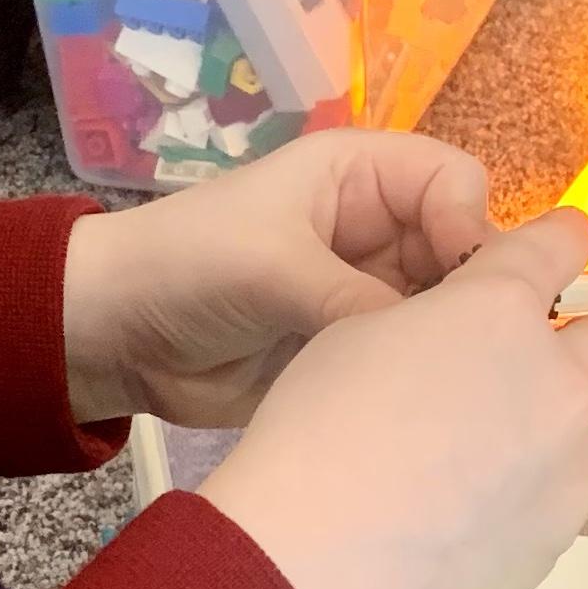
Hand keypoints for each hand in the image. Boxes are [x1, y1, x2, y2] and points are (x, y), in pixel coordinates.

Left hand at [62, 127, 494, 428]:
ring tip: (453, 387)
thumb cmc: (185, 266)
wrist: (115, 336)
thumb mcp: (273, 266)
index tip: (464, 287)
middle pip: (463, 253)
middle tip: (471, 351)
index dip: (471, 228)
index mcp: (359, 177)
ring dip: (448, 344)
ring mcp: (368, 292)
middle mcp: (376, 229)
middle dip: (472, 296)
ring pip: (443, 311)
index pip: (455, 184)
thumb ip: (358, 298)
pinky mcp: (354, 349)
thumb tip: (441, 343)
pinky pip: (408, 360)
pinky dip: (419, 381)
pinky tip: (429, 411)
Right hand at [195, 211, 587, 588]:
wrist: (324, 557)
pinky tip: (488, 517)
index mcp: (499, 308)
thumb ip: (430, 324)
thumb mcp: (356, 335)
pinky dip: (546, 503)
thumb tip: (449, 343)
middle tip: (517, 373)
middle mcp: (557, 381)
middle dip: (574, 351)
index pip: (561, 244)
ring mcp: (570, 468)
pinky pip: (578, 509)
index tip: (559, 247)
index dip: (560, 241)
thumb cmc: (317, 430)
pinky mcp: (559, 540)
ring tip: (536, 455)